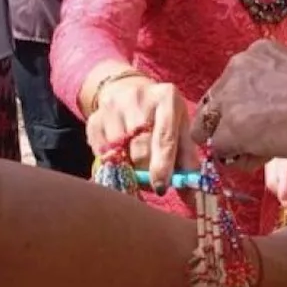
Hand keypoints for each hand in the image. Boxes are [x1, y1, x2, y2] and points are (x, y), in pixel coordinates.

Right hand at [87, 75, 194, 191]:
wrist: (126, 89)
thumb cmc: (160, 115)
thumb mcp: (180, 127)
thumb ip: (187, 160)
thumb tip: (193, 197)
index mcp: (166, 99)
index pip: (164, 137)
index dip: (162, 166)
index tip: (161, 188)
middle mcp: (138, 99)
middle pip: (140, 149)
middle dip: (147, 171)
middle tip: (153, 180)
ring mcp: (112, 109)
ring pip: (119, 155)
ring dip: (129, 170)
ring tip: (138, 167)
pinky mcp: (94, 121)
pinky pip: (102, 155)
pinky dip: (113, 164)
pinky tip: (122, 157)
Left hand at [192, 39, 286, 162]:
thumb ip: (278, 85)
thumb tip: (276, 106)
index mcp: (257, 51)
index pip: (233, 82)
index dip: (244, 106)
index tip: (263, 119)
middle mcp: (237, 67)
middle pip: (214, 103)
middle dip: (230, 123)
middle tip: (257, 139)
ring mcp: (230, 97)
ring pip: (212, 128)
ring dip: (232, 142)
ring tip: (263, 149)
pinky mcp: (230, 128)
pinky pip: (222, 152)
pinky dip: (240, 159)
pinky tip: (266, 157)